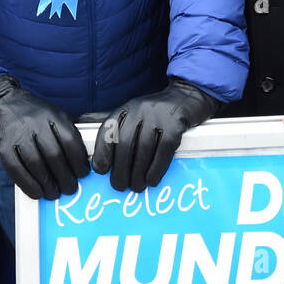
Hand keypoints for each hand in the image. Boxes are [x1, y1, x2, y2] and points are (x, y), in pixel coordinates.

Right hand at [0, 75, 88, 200]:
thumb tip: (82, 162)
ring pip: (36, 164)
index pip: (70, 141)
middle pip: (54, 155)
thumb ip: (67, 134)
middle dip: (65, 177)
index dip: (78, 161)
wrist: (2, 104)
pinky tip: (37, 192)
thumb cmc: (35, 116)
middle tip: (70, 188)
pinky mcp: (3, 146)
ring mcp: (18, 135)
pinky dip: (28, 184)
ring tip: (54, 193)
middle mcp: (35, 124)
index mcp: (52, 116)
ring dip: (47, 185)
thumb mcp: (55, 115)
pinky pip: (16, 169)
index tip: (82, 173)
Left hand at [92, 78, 216, 191]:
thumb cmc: (157, 112)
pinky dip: (156, 168)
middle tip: (120, 186)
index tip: (101, 171)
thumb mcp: (134, 114)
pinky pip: (164, 150)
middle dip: (120, 169)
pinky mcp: (176, 125)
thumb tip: (96, 150)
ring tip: (137, 187)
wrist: (187, 96)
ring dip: (138, 173)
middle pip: (125, 143)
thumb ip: (118, 128)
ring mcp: (159, 116)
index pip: (108, 130)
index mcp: (126, 109)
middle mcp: (140, 110)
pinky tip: (152, 180)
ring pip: (144, 149)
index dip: (102, 152)